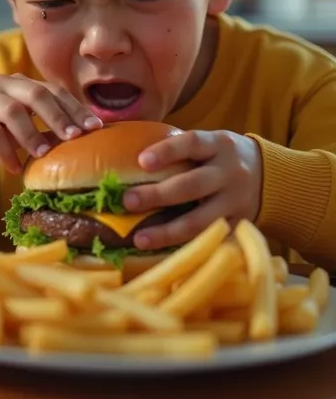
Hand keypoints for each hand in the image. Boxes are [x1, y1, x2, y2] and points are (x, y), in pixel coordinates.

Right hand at [0, 75, 101, 173]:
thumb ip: (44, 129)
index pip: (54, 90)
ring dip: (30, 134)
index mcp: (21, 84)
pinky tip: (15, 168)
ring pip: (11, 111)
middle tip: (75, 137)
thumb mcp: (20, 128)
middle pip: (35, 94)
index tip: (95, 128)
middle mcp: (3, 84)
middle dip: (58, 116)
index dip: (75, 108)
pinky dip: (5, 151)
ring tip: (44, 154)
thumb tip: (80, 142)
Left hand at [123, 130, 262, 249]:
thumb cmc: (222, 157)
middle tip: (128, 201)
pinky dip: (187, 247)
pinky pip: (212, 240)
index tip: (141, 161)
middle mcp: (230, 172)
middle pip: (192, 184)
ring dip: (167, 231)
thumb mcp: (211, 143)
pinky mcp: (240, 225)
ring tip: (139, 238)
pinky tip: (164, 255)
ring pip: (201, 220)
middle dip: (158, 195)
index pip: (192, 143)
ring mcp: (236, 201)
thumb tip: (130, 155)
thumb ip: (181, 149)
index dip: (167, 151)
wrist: (271, 176)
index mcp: (219, 145)